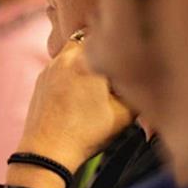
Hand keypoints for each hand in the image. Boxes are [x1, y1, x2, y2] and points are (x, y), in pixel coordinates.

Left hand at [16, 38, 132, 171]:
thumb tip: (147, 77)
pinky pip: (60, 66)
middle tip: (112, 72)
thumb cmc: (86, 133)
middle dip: (101, 50)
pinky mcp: (41, 80)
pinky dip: (70, 73)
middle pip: (88, 39)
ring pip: (72, 52)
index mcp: (87, 59)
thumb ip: (138, 90)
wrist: (47, 152)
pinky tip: (77, 94)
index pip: (108, 35)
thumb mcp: (124, 114)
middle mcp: (65, 57)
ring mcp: (50, 67)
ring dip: (84, 61)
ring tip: (95, 85)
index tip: (127, 58)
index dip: (119, 45)